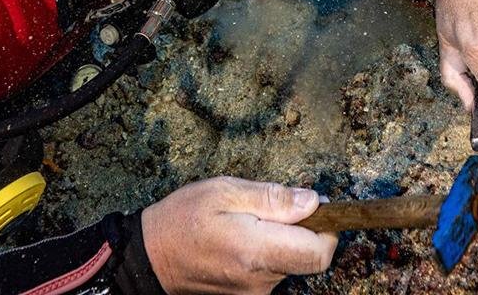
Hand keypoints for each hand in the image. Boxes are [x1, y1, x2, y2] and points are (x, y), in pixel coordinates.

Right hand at [141, 177, 337, 293]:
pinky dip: (268, 251)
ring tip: (248, 221)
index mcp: (256, 251)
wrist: (150, 257)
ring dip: (281, 240)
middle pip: (307, 257)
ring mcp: (254, 292)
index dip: (326, 229)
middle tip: (272, 207)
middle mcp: (260, 280)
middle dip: (302, 229)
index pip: (318, 253)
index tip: (316, 208)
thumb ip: (272, 198)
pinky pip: (273, 270)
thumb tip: (312, 201)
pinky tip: (243, 238)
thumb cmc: (183, 219)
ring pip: (290, 262)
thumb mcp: (224, 192)